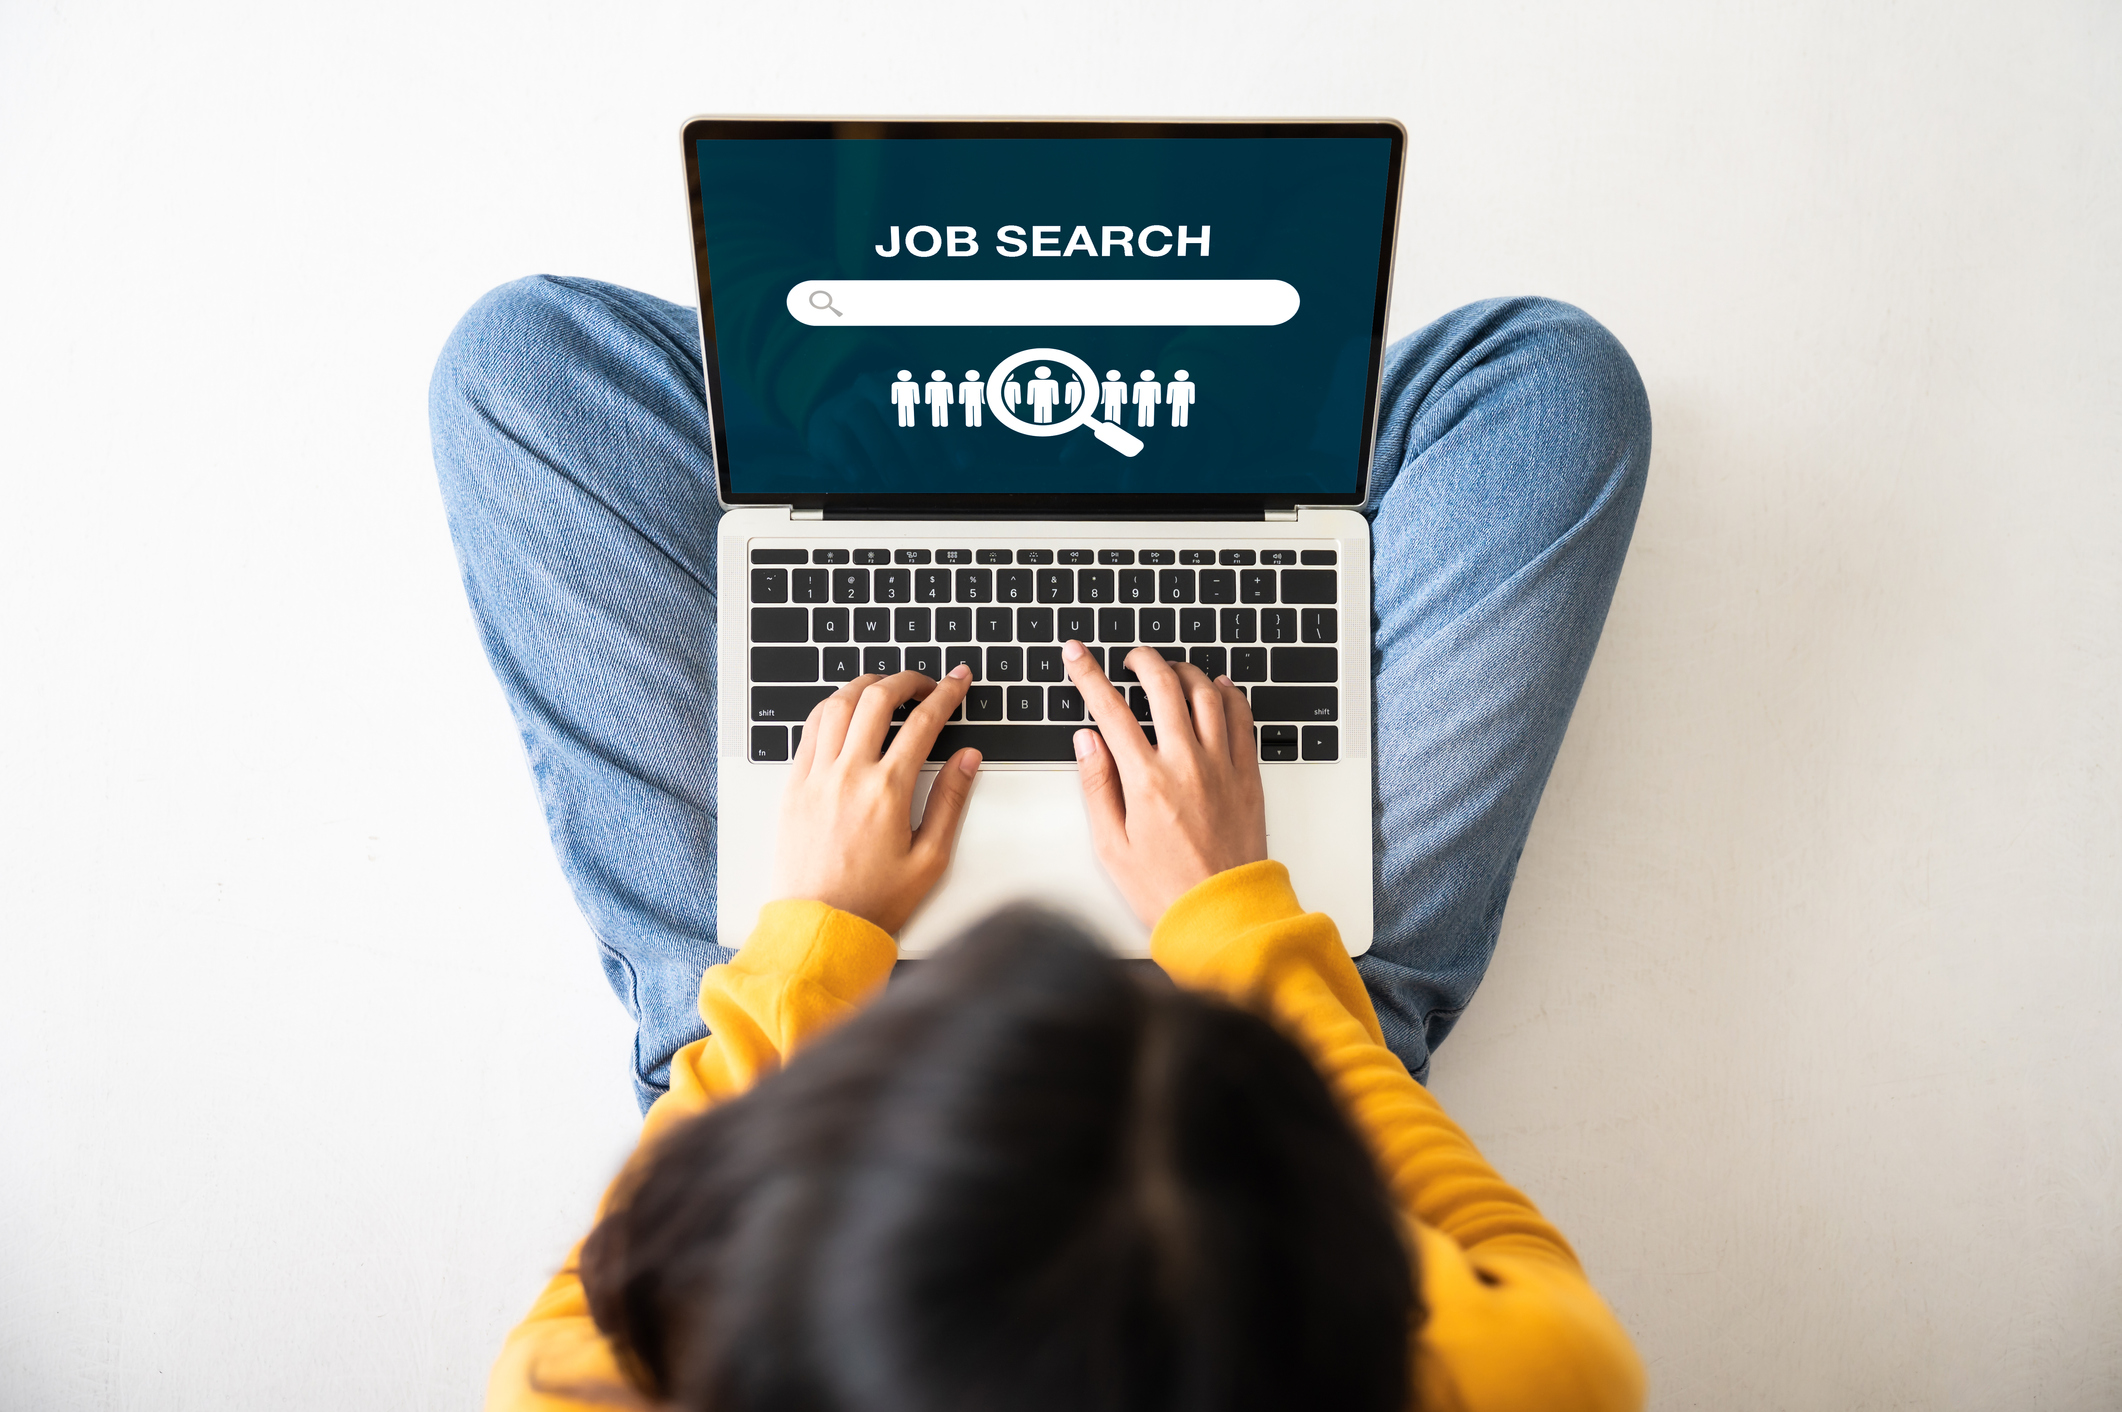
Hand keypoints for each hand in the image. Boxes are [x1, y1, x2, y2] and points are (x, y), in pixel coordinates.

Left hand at [770, 666, 981, 932]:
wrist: (820, 927)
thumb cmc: (874, 901)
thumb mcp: (930, 858)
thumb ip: (950, 801)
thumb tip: (967, 759)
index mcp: (887, 791)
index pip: (923, 722)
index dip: (946, 693)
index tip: (958, 680)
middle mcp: (848, 775)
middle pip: (877, 698)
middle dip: (906, 679)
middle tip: (924, 683)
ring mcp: (815, 777)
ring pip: (837, 704)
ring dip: (865, 685)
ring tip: (885, 687)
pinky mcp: (793, 786)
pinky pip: (809, 729)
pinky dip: (831, 708)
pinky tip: (846, 711)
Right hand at [1062, 642, 1267, 926]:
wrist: (1223, 915)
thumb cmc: (1165, 889)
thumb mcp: (1111, 845)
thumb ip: (1097, 786)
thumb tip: (1087, 740)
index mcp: (1146, 782)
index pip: (1111, 709)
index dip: (1089, 674)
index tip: (1078, 655)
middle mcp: (1186, 765)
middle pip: (1163, 686)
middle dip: (1142, 661)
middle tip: (1131, 658)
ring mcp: (1222, 766)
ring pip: (1206, 694)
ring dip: (1184, 672)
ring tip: (1170, 672)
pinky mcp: (1248, 775)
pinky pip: (1242, 718)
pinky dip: (1228, 694)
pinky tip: (1217, 689)